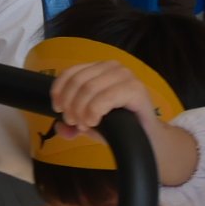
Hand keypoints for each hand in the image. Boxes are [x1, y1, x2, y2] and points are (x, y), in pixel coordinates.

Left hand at [49, 60, 163, 140]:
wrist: (146, 137)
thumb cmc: (119, 125)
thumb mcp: (89, 123)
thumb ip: (72, 123)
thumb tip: (59, 127)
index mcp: (99, 69)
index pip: (71, 72)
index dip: (59, 90)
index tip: (58, 109)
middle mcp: (112, 67)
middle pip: (78, 81)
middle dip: (70, 105)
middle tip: (74, 122)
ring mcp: (125, 76)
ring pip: (89, 89)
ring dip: (81, 110)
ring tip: (84, 124)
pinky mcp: (135, 89)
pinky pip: (106, 97)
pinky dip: (94, 111)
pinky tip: (94, 121)